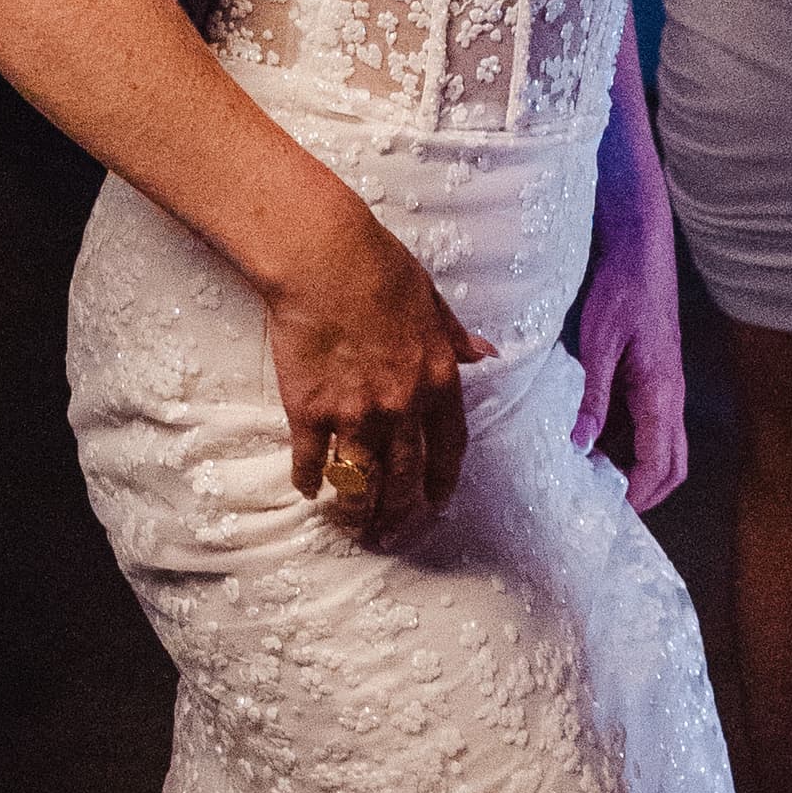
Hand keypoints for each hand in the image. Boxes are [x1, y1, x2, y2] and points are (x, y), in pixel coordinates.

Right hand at [265, 196, 491, 536]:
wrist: (324, 259)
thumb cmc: (380, 269)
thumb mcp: (433, 302)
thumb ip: (456, 337)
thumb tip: (485, 353)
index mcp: (438, 380)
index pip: (450, 447)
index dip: (443, 481)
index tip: (436, 502)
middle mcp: (402, 407)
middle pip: (406, 477)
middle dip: (401, 513)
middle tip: (391, 533)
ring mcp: (355, 413)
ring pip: (361, 481)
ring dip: (357, 510)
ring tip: (353, 525)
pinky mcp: (310, 411)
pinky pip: (311, 460)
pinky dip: (308, 479)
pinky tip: (306, 489)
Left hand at [571, 200, 689, 513]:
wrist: (641, 252)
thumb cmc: (623, 290)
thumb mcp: (599, 343)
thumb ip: (592, 396)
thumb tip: (581, 445)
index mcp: (660, 392)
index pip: (657, 462)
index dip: (635, 494)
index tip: (606, 511)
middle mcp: (671, 396)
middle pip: (672, 466)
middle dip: (646, 494)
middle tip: (608, 508)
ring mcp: (666, 389)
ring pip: (665, 448)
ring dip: (639, 471)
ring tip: (597, 482)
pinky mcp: (655, 380)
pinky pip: (648, 425)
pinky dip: (629, 446)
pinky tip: (594, 443)